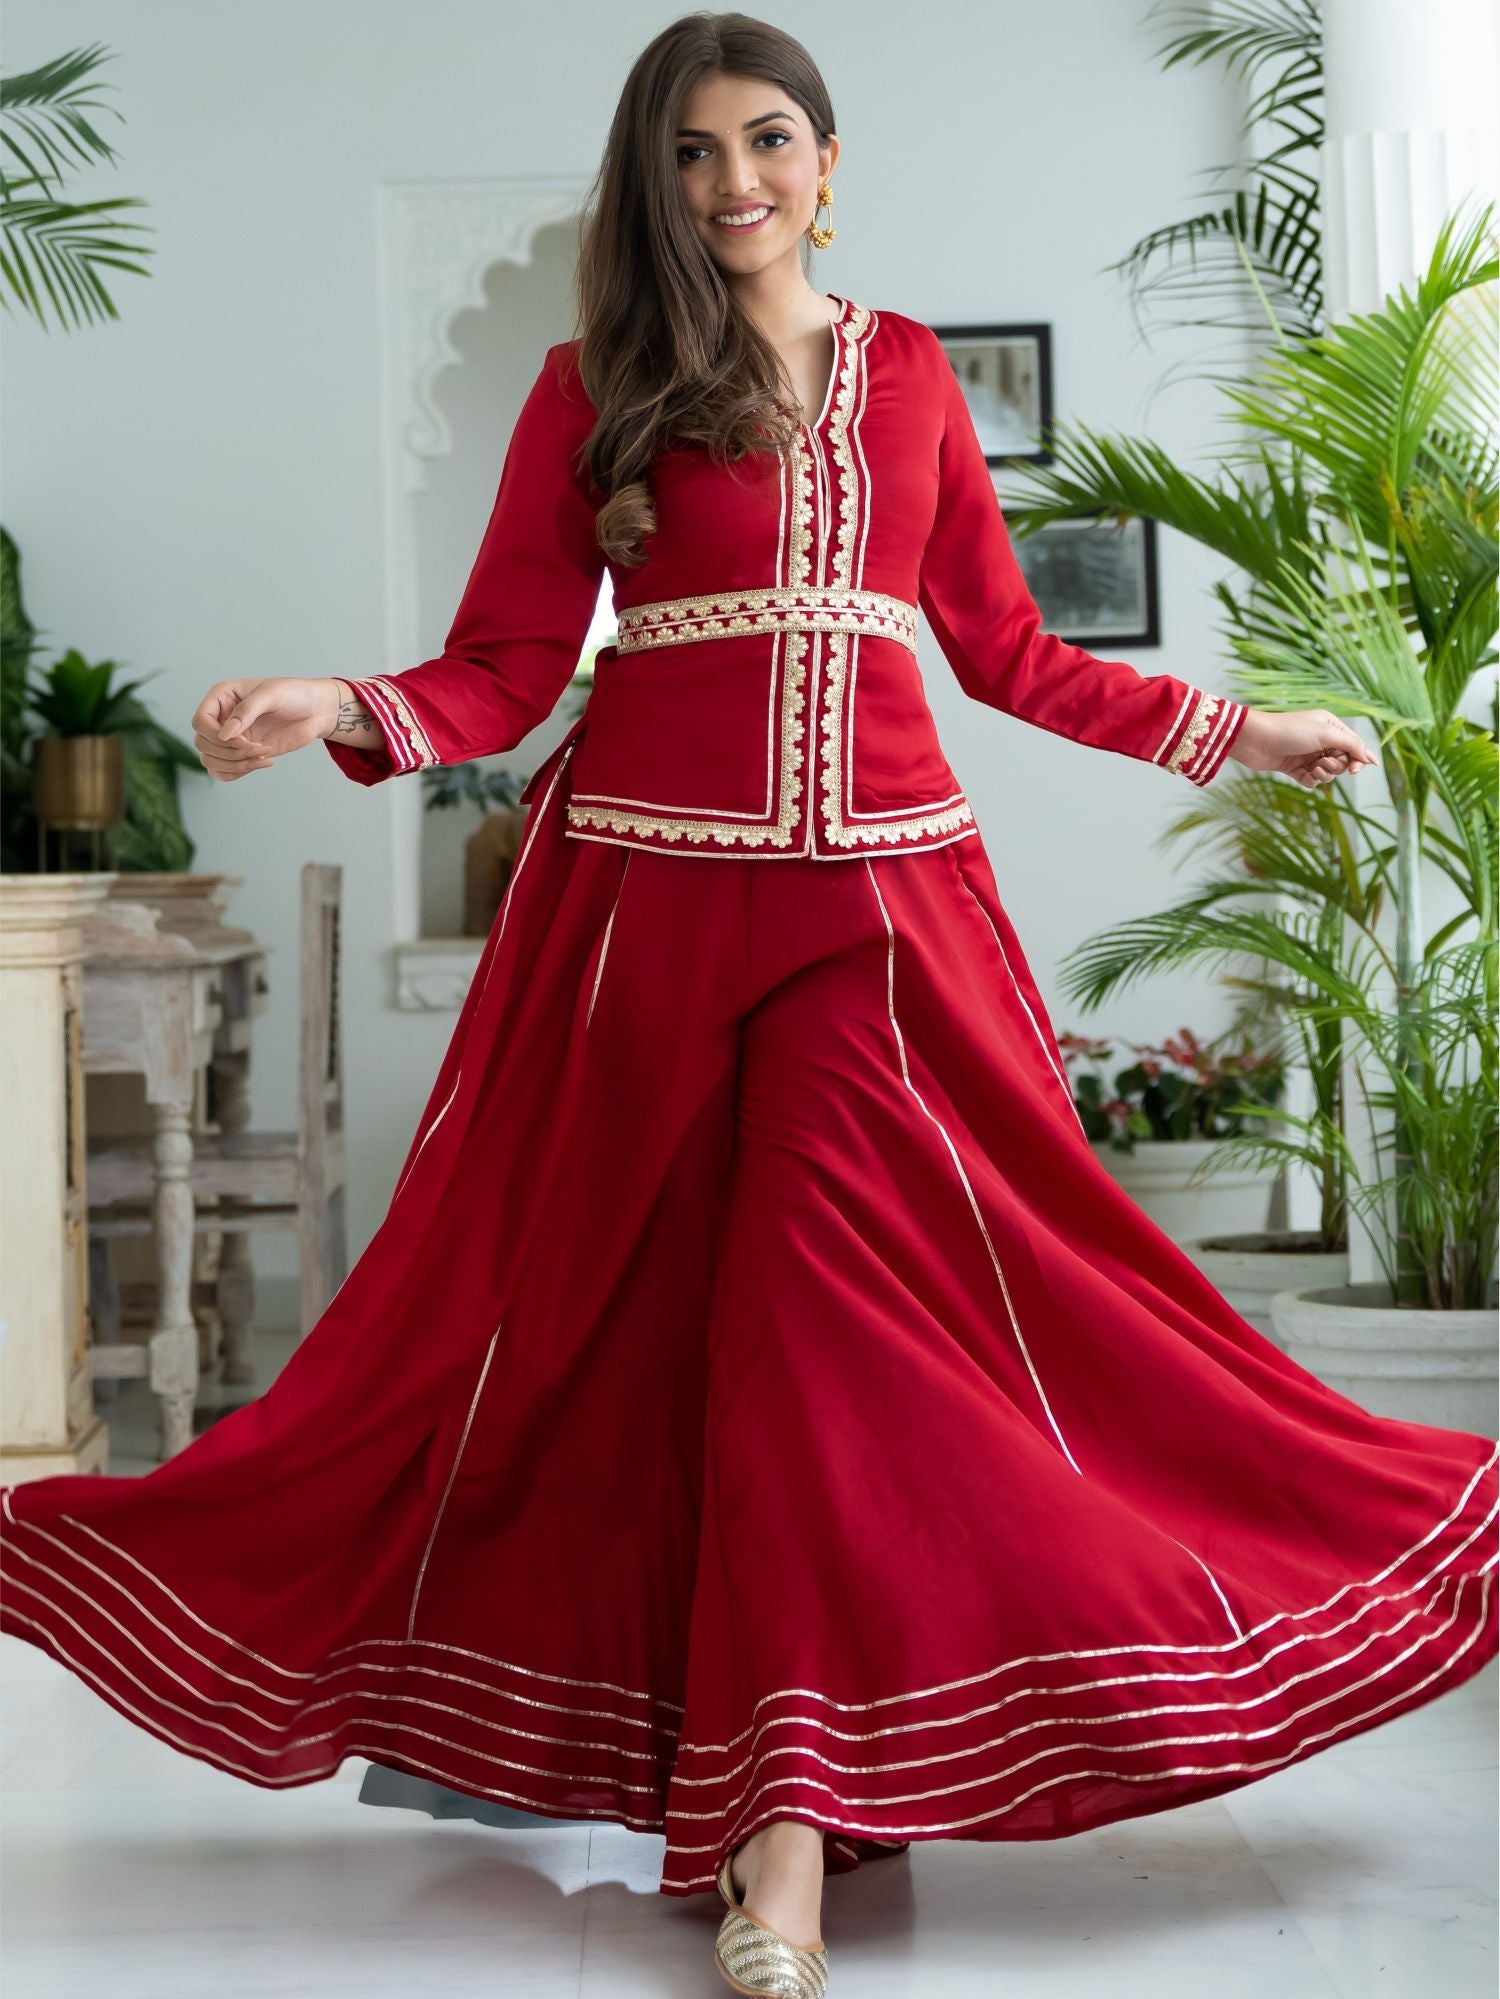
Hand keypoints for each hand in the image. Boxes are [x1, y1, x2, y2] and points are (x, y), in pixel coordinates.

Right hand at [191, 677, 340, 780]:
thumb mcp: (271, 695)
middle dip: (230, 752)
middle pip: (202, 744)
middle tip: (258, 748)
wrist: (315, 710)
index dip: (216, 736)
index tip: (244, 740)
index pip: (200, 722)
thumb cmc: (294, 694)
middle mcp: (222, 717)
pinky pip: (223, 771)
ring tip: (263, 755)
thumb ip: (246, 711)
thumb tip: (224, 735)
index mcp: (222, 697)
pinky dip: (239, 773)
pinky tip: (264, 763)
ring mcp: (231, 737)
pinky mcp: (242, 753)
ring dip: (236, 765)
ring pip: (211, 760)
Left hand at [1229, 708, 1377, 788]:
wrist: (1255, 740)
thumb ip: (1351, 745)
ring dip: (1324, 774)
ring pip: (1328, 773)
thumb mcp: (1325, 734)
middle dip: (1337, 766)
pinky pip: (1312, 780)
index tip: (1357, 769)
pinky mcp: (1294, 768)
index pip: (1353, 745)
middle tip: (1325, 763)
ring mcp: (1307, 754)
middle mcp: (1320, 739)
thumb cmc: (1289, 731)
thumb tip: (1371, 758)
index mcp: (1330, 725)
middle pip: (1342, 760)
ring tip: (1313, 768)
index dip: (1358, 758)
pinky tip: (1304, 776)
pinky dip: (1311, 781)